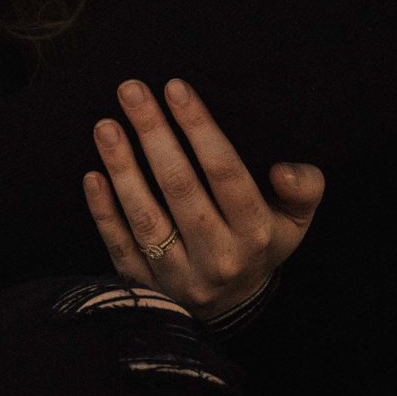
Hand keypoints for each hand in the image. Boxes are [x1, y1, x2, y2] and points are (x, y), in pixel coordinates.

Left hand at [84, 78, 324, 319]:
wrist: (234, 308)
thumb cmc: (261, 242)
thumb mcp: (295, 221)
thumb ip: (304, 191)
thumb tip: (284, 169)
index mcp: (256, 233)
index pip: (225, 173)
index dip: (199, 129)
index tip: (175, 87)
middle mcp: (218, 256)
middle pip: (180, 188)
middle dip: (153, 133)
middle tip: (130, 89)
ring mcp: (180, 275)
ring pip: (146, 219)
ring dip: (122, 169)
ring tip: (105, 126)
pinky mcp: (148, 288)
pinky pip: (121, 248)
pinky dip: (105, 213)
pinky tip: (93, 176)